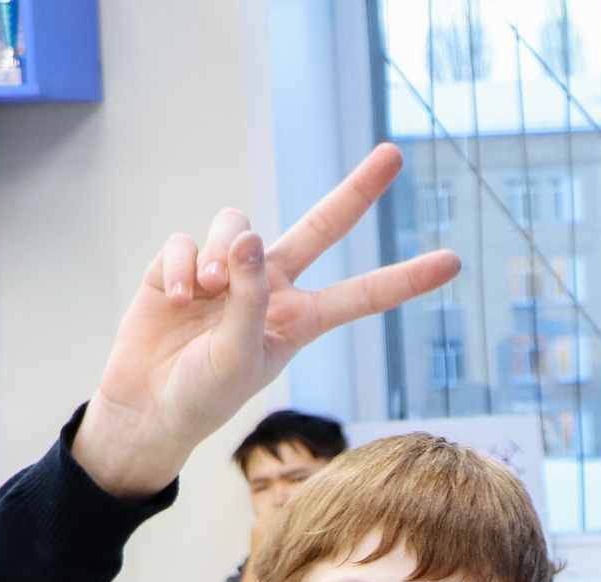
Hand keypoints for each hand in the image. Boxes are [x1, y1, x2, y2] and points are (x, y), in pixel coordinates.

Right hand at [73, 145, 461, 498]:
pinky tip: (175, 299)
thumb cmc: (202, 394)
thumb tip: (249, 236)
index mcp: (299, 319)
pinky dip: (180, 266)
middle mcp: (269, 287)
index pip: (361, 294)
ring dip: (223, 253)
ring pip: (238, 226)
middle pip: (321, 226)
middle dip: (358, 191)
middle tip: (395, 155)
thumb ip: (248, 298)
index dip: (405, 279)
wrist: (147, 407)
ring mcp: (226, 272)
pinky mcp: (180, 265)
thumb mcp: (237, 356)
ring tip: (205, 290)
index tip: (453, 262)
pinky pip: (187, 241)